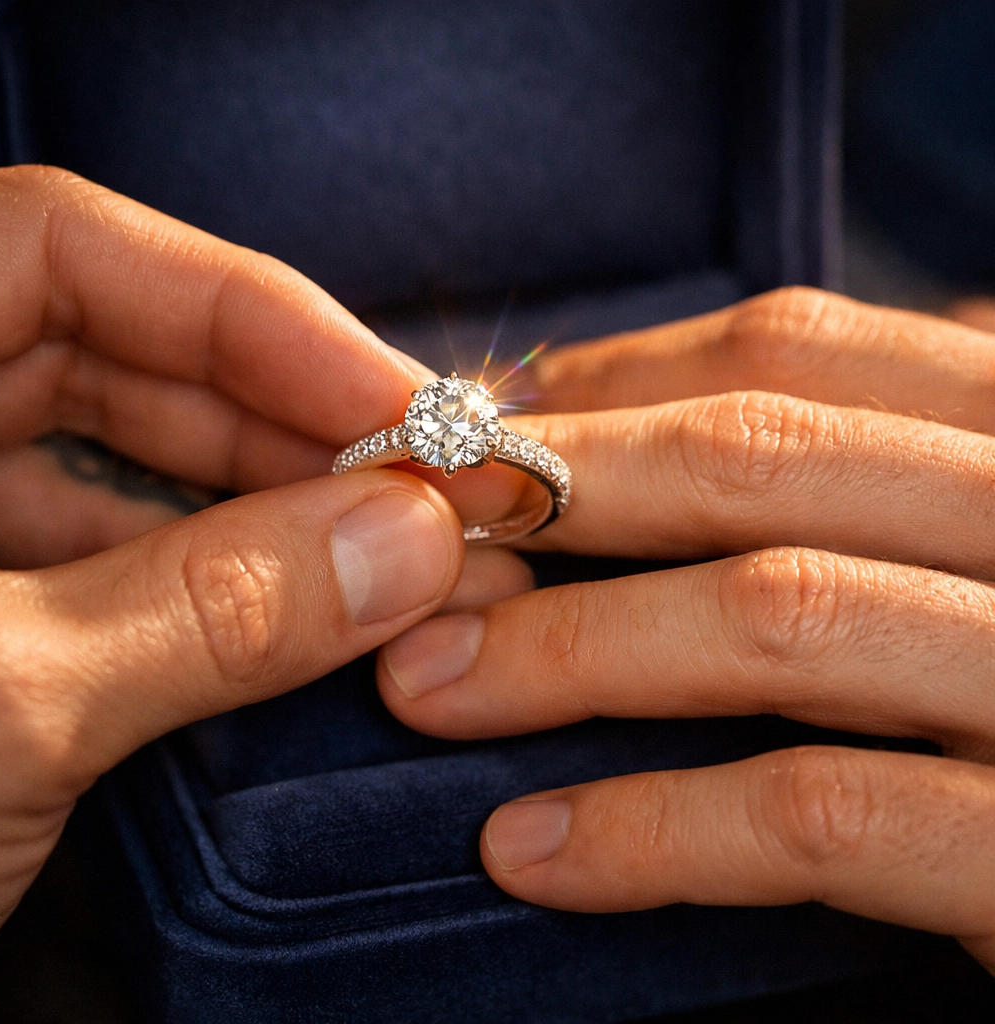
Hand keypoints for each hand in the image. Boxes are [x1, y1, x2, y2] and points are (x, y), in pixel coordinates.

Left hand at [0, 165, 532, 954]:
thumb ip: (207, 610)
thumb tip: (412, 544)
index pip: (59, 250)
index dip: (251, 311)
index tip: (396, 397)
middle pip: (120, 353)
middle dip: (291, 420)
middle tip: (429, 488)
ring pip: (133, 456)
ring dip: (278, 502)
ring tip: (400, 550)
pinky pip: (123, 548)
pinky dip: (225, 571)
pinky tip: (315, 601)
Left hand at [377, 287, 994, 971]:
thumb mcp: (947, 526)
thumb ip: (844, 466)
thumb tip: (634, 418)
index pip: (787, 353)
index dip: (602, 390)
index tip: (467, 438)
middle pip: (759, 460)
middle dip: (553, 500)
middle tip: (406, 548)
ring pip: (776, 617)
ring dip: (566, 654)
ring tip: (424, 692)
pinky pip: (825, 815)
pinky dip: (654, 830)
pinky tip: (529, 852)